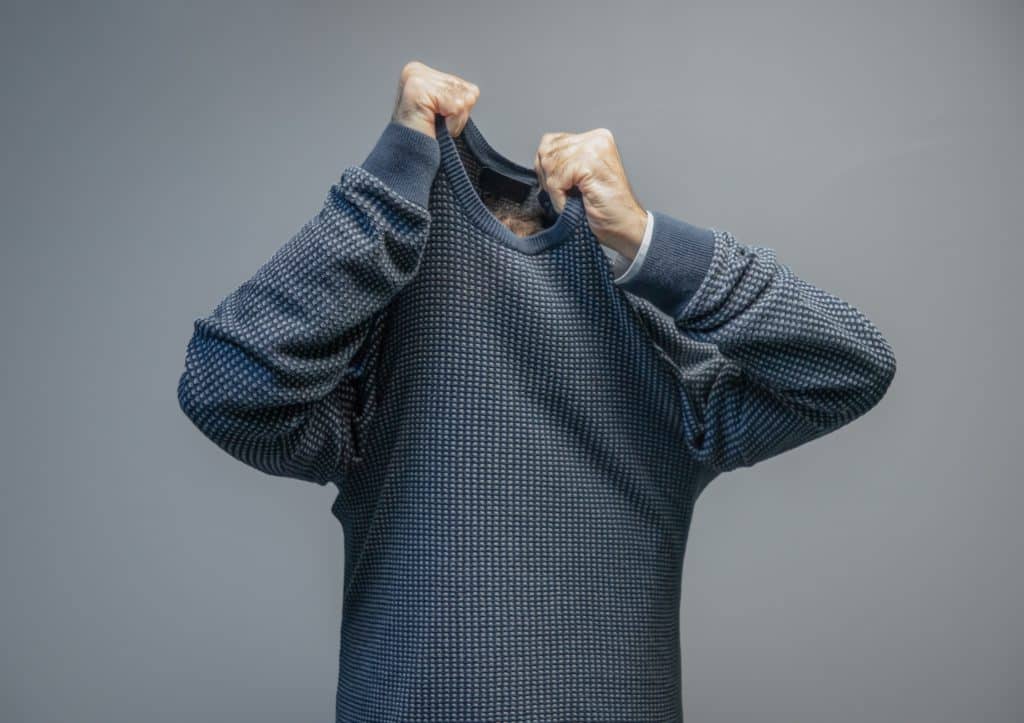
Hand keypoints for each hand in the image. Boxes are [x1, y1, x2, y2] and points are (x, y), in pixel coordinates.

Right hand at [390, 60, 480, 138]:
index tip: (437, 122)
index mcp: (423, 74)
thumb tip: (473, 92)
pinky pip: (456, 107)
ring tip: (432, 128)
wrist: (406, 162)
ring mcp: (416, 77)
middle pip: (466, 92)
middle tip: (435, 127)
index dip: (459, 112)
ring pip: (463, 99)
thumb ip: (458, 96)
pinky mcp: (418, 88)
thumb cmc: (424, 141)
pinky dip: (451, 125)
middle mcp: (417, 71)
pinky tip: (432, 127)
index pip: (466, 88)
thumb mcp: (444, 112)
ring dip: (453, 123)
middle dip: (457, 117)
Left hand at [534, 128, 647, 257]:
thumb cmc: (605, 208)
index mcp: (595, 139)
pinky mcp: (589, 164)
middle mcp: (596, 139)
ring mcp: (594, 149)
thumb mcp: (580, 177)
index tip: (560, 186)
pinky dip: (559, 197)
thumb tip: (539, 159)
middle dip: (548, 177)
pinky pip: (556, 180)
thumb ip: (564, 161)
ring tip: (572, 199)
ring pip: (549, 164)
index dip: (547, 167)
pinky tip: (574, 203)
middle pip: (546, 151)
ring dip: (555, 189)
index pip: (550, 142)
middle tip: (565, 194)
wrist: (625, 226)